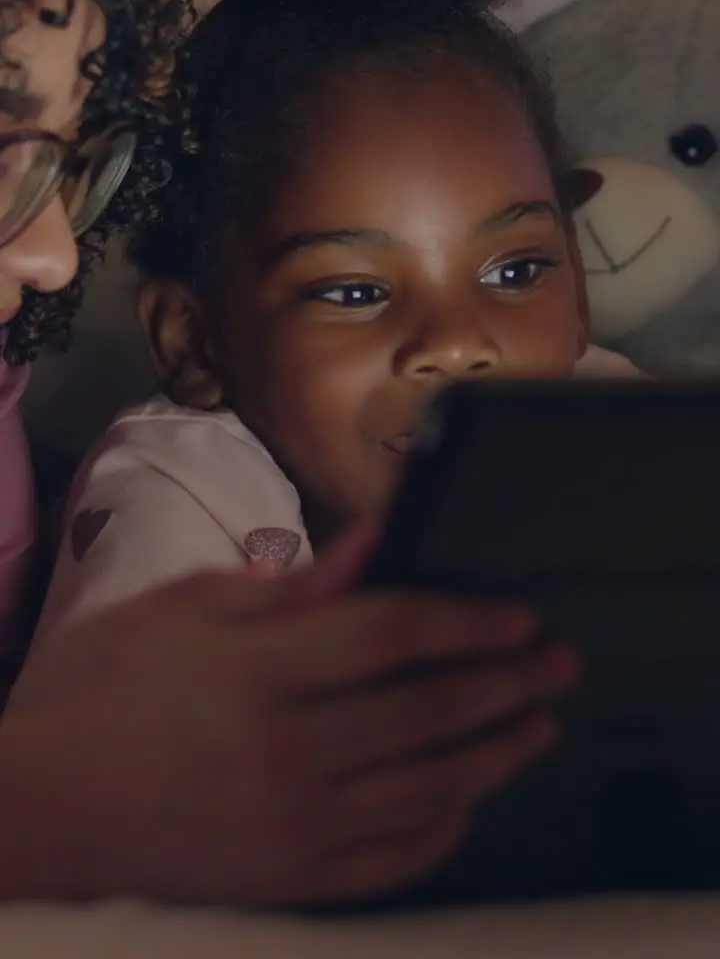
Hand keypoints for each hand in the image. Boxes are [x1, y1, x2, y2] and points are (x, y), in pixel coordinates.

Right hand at [5, 526, 578, 906]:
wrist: (58, 807)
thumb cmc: (116, 691)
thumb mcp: (188, 612)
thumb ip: (292, 585)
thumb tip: (375, 540)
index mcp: (256, 674)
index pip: (388, 636)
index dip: (464, 620)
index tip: (518, 613)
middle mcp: (284, 754)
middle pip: (426, 714)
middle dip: (506, 683)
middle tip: (557, 661)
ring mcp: (293, 827)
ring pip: (427, 790)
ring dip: (497, 754)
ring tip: (540, 723)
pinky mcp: (293, 880)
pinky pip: (394, 858)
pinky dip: (445, 825)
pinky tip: (473, 794)